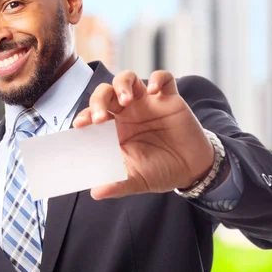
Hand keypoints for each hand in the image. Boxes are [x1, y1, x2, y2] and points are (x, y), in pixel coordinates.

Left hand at [72, 70, 214, 199]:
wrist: (191, 170)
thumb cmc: (160, 172)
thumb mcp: (137, 180)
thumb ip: (117, 184)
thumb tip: (95, 193)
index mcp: (114, 128)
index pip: (92, 114)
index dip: (84, 115)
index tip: (80, 125)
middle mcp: (128, 112)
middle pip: (105, 92)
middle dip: (99, 99)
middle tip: (101, 117)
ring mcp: (148, 103)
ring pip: (128, 79)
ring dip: (122, 85)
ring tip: (126, 100)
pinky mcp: (170, 99)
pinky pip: (164, 78)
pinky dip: (157, 79)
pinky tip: (154, 90)